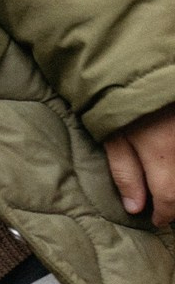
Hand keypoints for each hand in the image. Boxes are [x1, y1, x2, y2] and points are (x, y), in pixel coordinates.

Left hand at [104, 103, 174, 227]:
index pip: (169, 200)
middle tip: (164, 209)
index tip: (155, 220)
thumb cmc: (125, 98)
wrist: (148, 63)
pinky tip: (170, 165)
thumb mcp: (114, 134)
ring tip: (168, 190)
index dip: (164, 214)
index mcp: (161, 153)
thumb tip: (135, 208)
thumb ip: (124, 172)